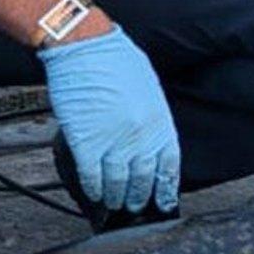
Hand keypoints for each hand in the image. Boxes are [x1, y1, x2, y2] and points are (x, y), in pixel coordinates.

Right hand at [39, 26, 180, 213]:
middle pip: (143, 178)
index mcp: (160, 122)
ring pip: (118, 182)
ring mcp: (114, 142)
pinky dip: (94, 188)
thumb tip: (149, 136)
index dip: (166, 187)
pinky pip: (92, 175)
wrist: (84, 46)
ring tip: (114, 205)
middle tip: (135, 207)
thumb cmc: (115, 59)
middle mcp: (141, 137)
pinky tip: (95, 194)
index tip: (164, 200)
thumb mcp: (148, 88)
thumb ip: (151, 115)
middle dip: (139, 197)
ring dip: (116, 197)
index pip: (169, 165)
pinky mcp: (87, 143)